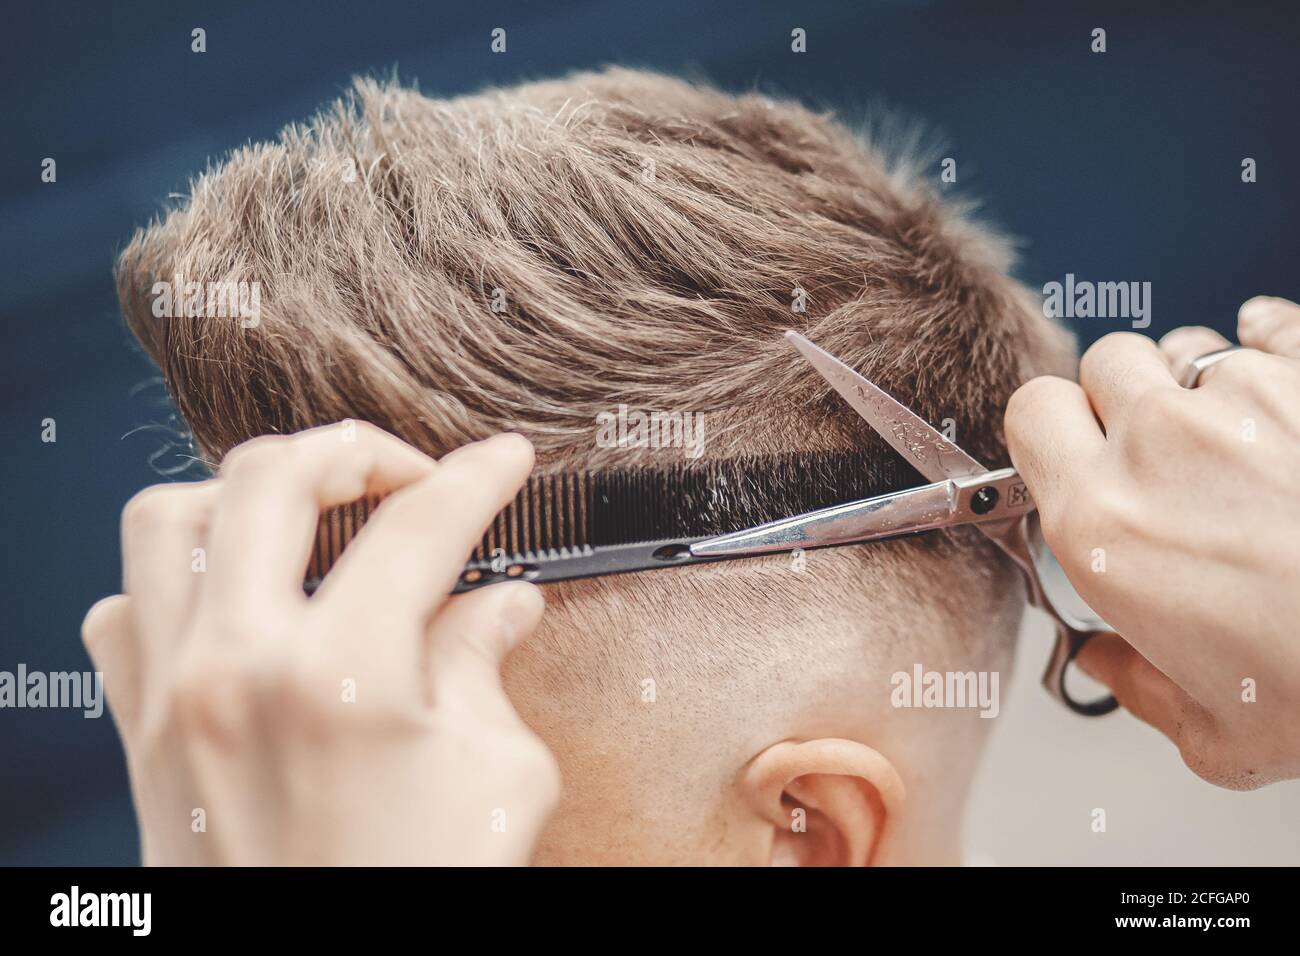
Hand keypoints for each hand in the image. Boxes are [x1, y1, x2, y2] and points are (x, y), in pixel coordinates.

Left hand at [82, 424, 559, 863]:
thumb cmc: (415, 894)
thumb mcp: (495, 781)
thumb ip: (489, 670)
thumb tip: (504, 606)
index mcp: (342, 676)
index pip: (421, 526)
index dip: (476, 477)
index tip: (502, 460)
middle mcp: (236, 667)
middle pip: (273, 478)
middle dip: (356, 451)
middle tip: (407, 475)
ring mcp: (171, 697)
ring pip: (166, 518)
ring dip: (244, 492)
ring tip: (307, 513)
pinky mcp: (138, 737)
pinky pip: (121, 611)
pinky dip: (170, 578)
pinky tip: (230, 597)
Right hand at [1005, 297, 1299, 788]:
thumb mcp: (1214, 734)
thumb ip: (1138, 688)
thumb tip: (1110, 662)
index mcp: (1104, 524)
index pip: (1031, 412)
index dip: (1049, 428)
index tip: (1070, 451)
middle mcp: (1160, 446)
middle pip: (1103, 364)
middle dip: (1121, 400)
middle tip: (1157, 454)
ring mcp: (1243, 399)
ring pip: (1185, 347)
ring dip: (1196, 385)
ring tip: (1234, 437)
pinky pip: (1265, 321)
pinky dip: (1265, 340)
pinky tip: (1280, 381)